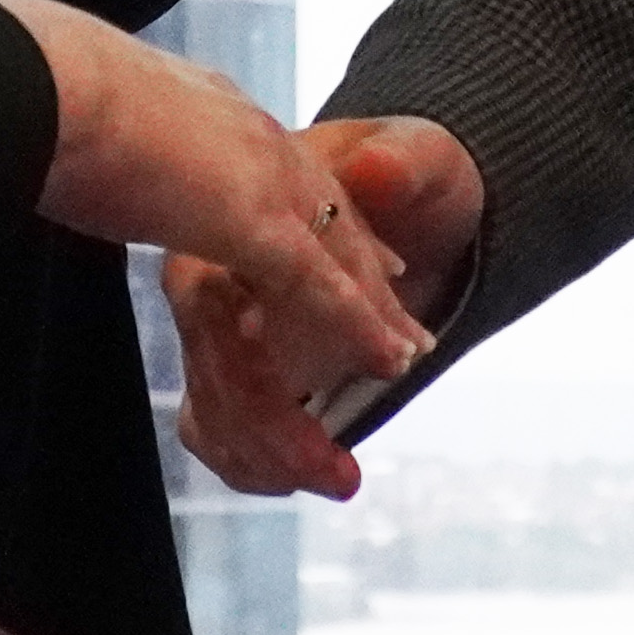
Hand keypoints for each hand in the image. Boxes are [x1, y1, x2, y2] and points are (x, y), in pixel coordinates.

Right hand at [0, 0, 432, 400]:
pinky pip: (320, 285)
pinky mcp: (253, 220)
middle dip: (366, 260)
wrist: (52, 79)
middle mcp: (254, 140)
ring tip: (409, 353)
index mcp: (219, 112)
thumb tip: (92, 144)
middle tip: (403, 300)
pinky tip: (391, 362)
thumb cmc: (49, 93)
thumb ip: (119, 138)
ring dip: (376, 308)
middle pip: (329, 210)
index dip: (321, 205)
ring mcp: (260, 177)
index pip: (286, 166)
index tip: (349, 236)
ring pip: (338, 252)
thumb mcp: (97, 112)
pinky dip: (360, 326)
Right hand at [168, 117, 481, 500]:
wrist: (404, 197)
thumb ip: (401, 163)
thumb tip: (375, 170)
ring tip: (341, 478)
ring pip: (212, 412)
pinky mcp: (236, 366)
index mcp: (249, 223)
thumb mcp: (421, 156)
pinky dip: (253, 464)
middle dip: (278, 431)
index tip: (388, 367)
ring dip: (267, 460)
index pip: (263, 285)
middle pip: (222, 369)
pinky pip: (218, 428)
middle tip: (345, 473)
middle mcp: (215, 279)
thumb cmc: (408, 172)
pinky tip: (308, 475)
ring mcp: (220, 328)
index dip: (318, 334)